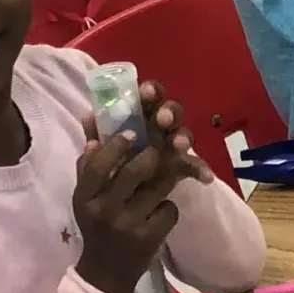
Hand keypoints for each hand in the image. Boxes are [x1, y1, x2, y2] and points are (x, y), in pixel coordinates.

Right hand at [73, 117, 196, 292]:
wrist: (106, 273)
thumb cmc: (97, 229)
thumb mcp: (85, 201)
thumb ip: (88, 169)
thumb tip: (94, 134)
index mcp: (84, 198)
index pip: (97, 165)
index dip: (116, 145)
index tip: (132, 133)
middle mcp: (104, 210)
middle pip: (134, 172)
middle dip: (152, 157)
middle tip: (159, 151)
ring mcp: (128, 225)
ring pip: (158, 189)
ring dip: (164, 183)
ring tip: (163, 183)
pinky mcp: (149, 238)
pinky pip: (169, 210)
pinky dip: (168, 209)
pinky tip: (160, 215)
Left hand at [79, 78, 214, 190]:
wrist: (119, 200)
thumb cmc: (111, 168)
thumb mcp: (101, 154)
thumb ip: (97, 135)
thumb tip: (88, 116)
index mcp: (140, 115)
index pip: (148, 97)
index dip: (150, 92)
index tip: (145, 91)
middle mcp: (160, 126)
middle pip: (170, 112)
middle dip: (168, 113)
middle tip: (162, 120)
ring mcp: (172, 146)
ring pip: (183, 135)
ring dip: (183, 137)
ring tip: (179, 145)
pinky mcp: (181, 166)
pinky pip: (193, 166)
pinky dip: (200, 170)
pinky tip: (204, 177)